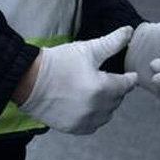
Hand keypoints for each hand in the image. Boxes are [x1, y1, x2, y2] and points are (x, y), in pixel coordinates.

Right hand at [18, 27, 138, 134]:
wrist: (28, 81)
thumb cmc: (59, 62)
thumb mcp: (86, 49)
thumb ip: (111, 42)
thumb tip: (130, 31)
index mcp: (102, 88)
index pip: (126, 85)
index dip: (129, 79)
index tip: (131, 76)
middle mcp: (96, 108)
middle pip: (117, 100)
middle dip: (116, 90)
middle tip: (109, 80)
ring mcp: (85, 120)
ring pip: (107, 114)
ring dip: (107, 104)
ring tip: (98, 93)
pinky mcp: (74, 128)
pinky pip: (93, 125)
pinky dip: (94, 116)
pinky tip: (88, 106)